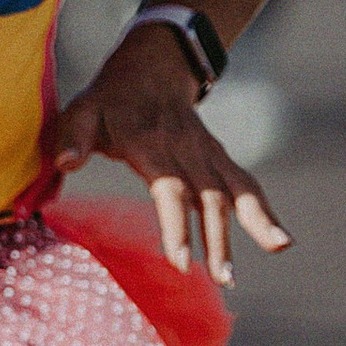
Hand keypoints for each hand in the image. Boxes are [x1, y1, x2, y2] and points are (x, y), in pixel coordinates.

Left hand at [49, 19, 290, 284]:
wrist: (152, 66)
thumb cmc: (109, 99)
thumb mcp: (83, 109)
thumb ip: (74, 136)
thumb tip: (64, 163)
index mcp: (149, 142)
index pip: (169, 188)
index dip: (176, 224)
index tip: (181, 261)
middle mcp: (185, 148)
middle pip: (208, 196)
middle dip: (218, 239)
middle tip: (223, 278)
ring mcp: (207, 152)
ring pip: (235, 190)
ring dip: (253, 225)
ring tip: (270, 254)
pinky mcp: (219, 158)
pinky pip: (245, 184)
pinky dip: (264, 211)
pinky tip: (281, 241)